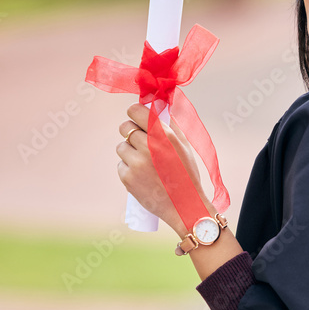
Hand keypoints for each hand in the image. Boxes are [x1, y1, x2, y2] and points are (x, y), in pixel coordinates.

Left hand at [116, 104, 212, 234]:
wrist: (184, 206)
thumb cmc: (186, 173)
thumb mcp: (184, 145)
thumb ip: (169, 123)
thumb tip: (155, 104)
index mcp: (163, 135)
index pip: (134, 110)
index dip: (134, 113)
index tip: (136, 118)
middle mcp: (148, 146)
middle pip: (124, 127)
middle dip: (130, 132)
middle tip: (140, 141)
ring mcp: (136, 163)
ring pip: (121, 147)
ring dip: (130, 152)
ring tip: (145, 164)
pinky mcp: (128, 178)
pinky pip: (121, 165)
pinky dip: (129, 169)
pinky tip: (144, 177)